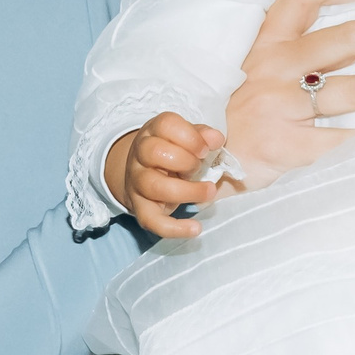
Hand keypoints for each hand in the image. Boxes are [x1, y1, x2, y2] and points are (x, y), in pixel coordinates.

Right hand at [103, 111, 227, 240]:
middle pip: (154, 152)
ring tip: (209, 192)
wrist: (143, 174)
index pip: (166, 125)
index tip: (205, 149)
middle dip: (186, 161)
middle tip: (200, 169)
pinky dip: (174, 228)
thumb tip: (216, 139)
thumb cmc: (173, 153)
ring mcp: (137, 182)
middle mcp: (140, 155)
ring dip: (187, 191)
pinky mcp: (140, 208)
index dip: (190, 137)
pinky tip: (195, 229)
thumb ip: (202, 136)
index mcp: (154, 132)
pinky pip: (151, 220)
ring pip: (153, 185)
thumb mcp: (187, 139)